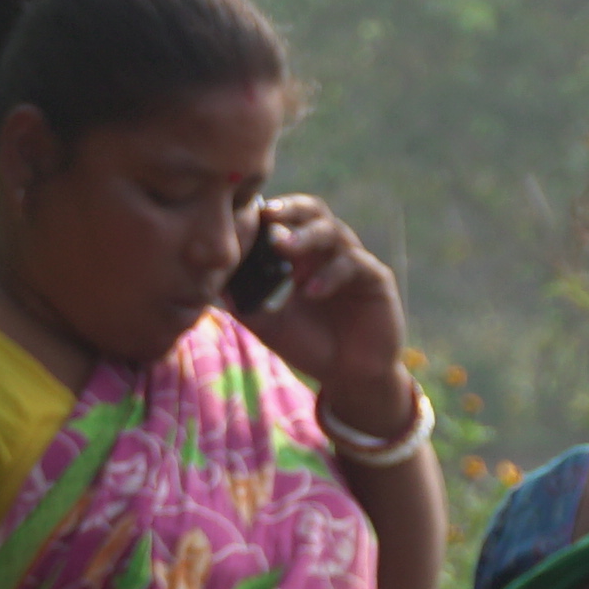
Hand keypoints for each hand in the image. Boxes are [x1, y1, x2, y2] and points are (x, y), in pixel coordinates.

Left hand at [234, 195, 412, 413]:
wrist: (350, 378)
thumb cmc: (312, 347)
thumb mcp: (270, 326)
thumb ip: (246, 303)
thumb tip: (211, 282)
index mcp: (304, 257)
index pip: (288, 220)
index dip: (269, 213)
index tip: (245, 213)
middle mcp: (330, 253)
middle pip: (314, 213)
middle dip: (290, 210)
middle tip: (267, 215)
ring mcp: (354, 262)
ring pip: (334, 232)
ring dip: (306, 237)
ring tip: (282, 247)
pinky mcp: (376, 279)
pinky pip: (354, 265)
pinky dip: (330, 274)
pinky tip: (309, 291)